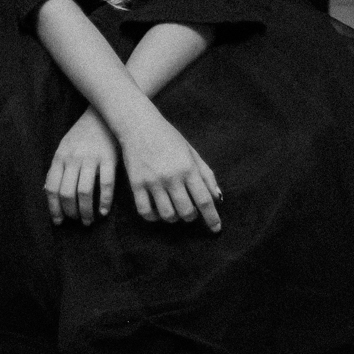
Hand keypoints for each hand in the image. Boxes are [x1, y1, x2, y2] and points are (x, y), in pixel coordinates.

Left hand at [45, 108, 118, 225]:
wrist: (102, 115)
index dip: (54, 207)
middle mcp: (73, 158)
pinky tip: (103, 211)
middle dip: (70, 212)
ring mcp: (91, 158)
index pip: (52, 187)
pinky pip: (106, 185)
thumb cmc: (81, 135)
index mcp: (60, 157)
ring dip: (86, 211)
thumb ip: (57, 169)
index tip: (58, 221)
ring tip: (89, 220)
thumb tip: (47, 191)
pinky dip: (104, 202)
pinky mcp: (108, 159)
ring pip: (85, 192)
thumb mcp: (64, 148)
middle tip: (76, 221)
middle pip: (67, 193)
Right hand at [116, 106, 222, 231]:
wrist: (137, 123)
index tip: (216, 229)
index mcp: (187, 167)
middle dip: (191, 217)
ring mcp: (152, 181)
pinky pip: (145, 211)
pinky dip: (154, 216)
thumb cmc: (167, 136)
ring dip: (174, 217)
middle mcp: (171, 176)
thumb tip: (217, 198)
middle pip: (187, 212)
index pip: (204, 200)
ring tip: (173, 209)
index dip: (212, 218)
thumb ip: (206, 174)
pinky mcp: (136, 183)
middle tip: (190, 211)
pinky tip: (156, 210)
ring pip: (167, 215)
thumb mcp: (191, 151)